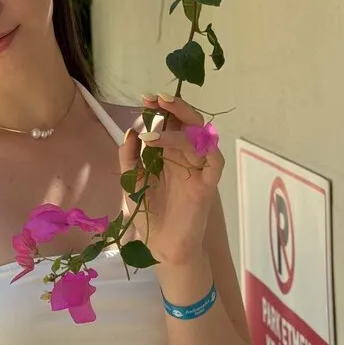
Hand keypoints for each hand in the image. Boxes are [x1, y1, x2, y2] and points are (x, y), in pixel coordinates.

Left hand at [117, 93, 224, 267]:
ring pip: (201, 138)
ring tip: (152, 136)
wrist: (160, 246)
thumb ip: (128, 157)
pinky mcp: (207, 185)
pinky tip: (186, 147)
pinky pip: (215, 162)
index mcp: (168, 152)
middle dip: (176, 108)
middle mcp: (185, 156)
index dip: (161, 109)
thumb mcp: (130, 181)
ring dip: (179, 131)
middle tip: (157, 100)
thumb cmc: (147, 213)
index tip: (145, 98)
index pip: (170, 122)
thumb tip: (131, 130)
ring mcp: (198, 169)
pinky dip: (205, 150)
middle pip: (190, 123)